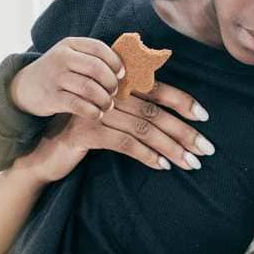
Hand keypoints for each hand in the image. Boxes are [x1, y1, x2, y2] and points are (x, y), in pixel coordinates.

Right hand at [10, 37, 125, 118]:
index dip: (115, 62)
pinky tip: (97, 114)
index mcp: (70, 44)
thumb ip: (92, 59)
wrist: (24, 87)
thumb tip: (125, 70)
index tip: (121, 75)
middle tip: (114, 93)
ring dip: (104, 100)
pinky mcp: (52, 97)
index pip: (99, 48)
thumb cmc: (57, 73)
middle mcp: (62, 57)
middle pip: (97, 68)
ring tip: (107, 105)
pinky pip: (79, 105)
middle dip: (111, 83)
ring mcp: (56, 77)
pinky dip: (93, 111)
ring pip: (90, 88)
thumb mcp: (70, 57)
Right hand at [12, 81, 214, 182]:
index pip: (156, 89)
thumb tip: (177, 124)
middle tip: (206, 149)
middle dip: (184, 132)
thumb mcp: (113, 120)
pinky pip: (124, 142)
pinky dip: (146, 155)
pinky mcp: (87, 132)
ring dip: (170, 148)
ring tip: (191, 163)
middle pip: (154, 111)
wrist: (46, 152)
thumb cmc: (87, 135)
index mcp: (119, 86)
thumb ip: (137, 113)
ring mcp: (96, 111)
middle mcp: (109, 94)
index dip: (182, 101)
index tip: (205, 117)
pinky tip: (162, 166)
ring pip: (142, 128)